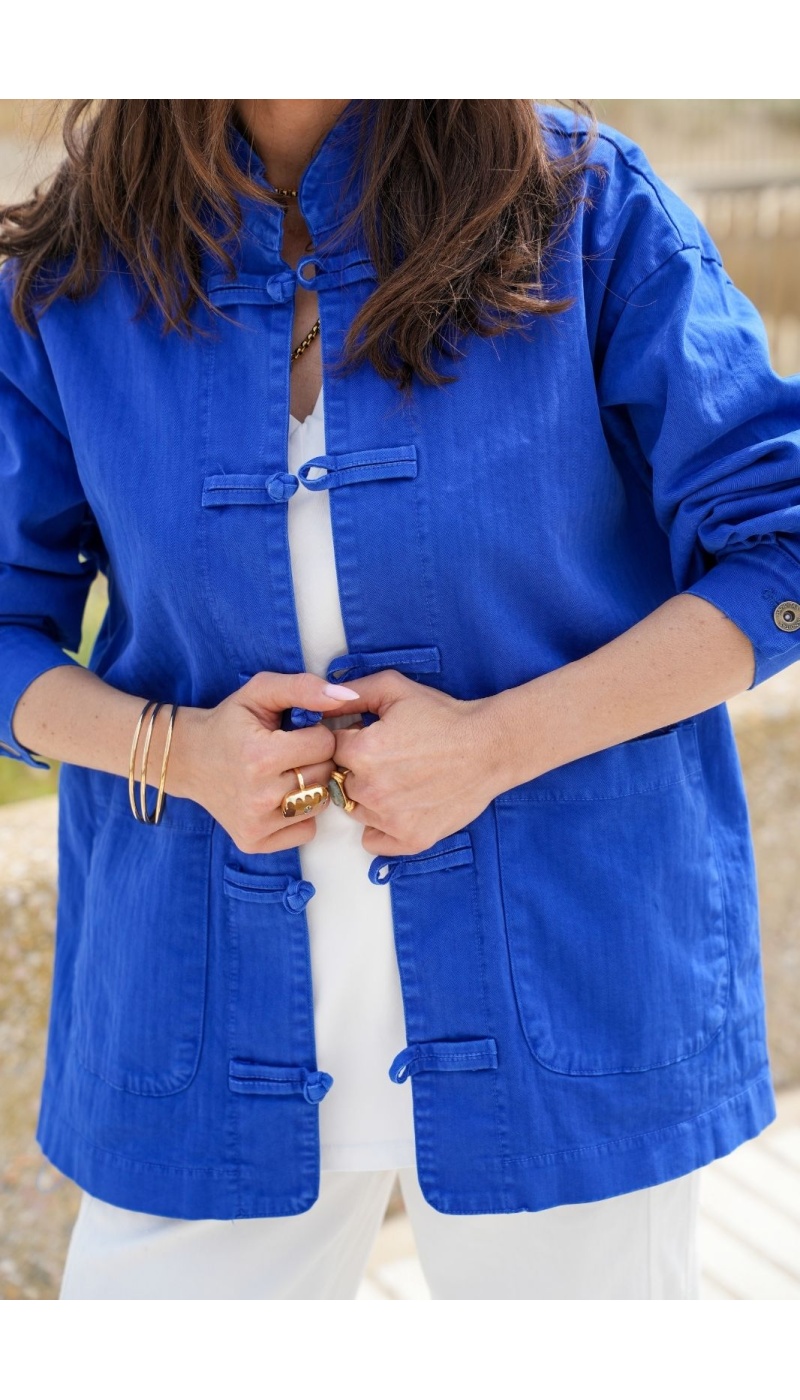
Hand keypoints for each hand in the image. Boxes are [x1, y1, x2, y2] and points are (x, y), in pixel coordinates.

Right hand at [168, 672, 359, 853]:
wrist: (188, 760)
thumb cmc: (229, 723)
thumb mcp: (260, 691)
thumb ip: (303, 687)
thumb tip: (345, 696)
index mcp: (260, 756)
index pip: (326, 745)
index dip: (314, 734)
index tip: (293, 734)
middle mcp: (259, 795)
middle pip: (324, 774)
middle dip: (314, 760)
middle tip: (288, 754)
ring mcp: (257, 824)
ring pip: (320, 803)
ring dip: (310, 787)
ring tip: (284, 775)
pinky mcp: (255, 842)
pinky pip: (307, 831)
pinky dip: (301, 815)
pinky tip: (278, 798)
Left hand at [325, 670, 501, 855]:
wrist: (490, 747)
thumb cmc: (444, 716)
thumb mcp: (395, 688)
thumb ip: (352, 692)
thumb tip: (319, 701)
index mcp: (361, 752)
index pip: (330, 749)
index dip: (349, 740)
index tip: (370, 737)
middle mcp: (370, 790)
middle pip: (339, 781)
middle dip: (355, 769)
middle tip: (389, 759)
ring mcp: (390, 819)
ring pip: (355, 811)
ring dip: (368, 798)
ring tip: (400, 779)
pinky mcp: (410, 840)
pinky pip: (373, 841)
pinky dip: (380, 827)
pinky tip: (399, 806)